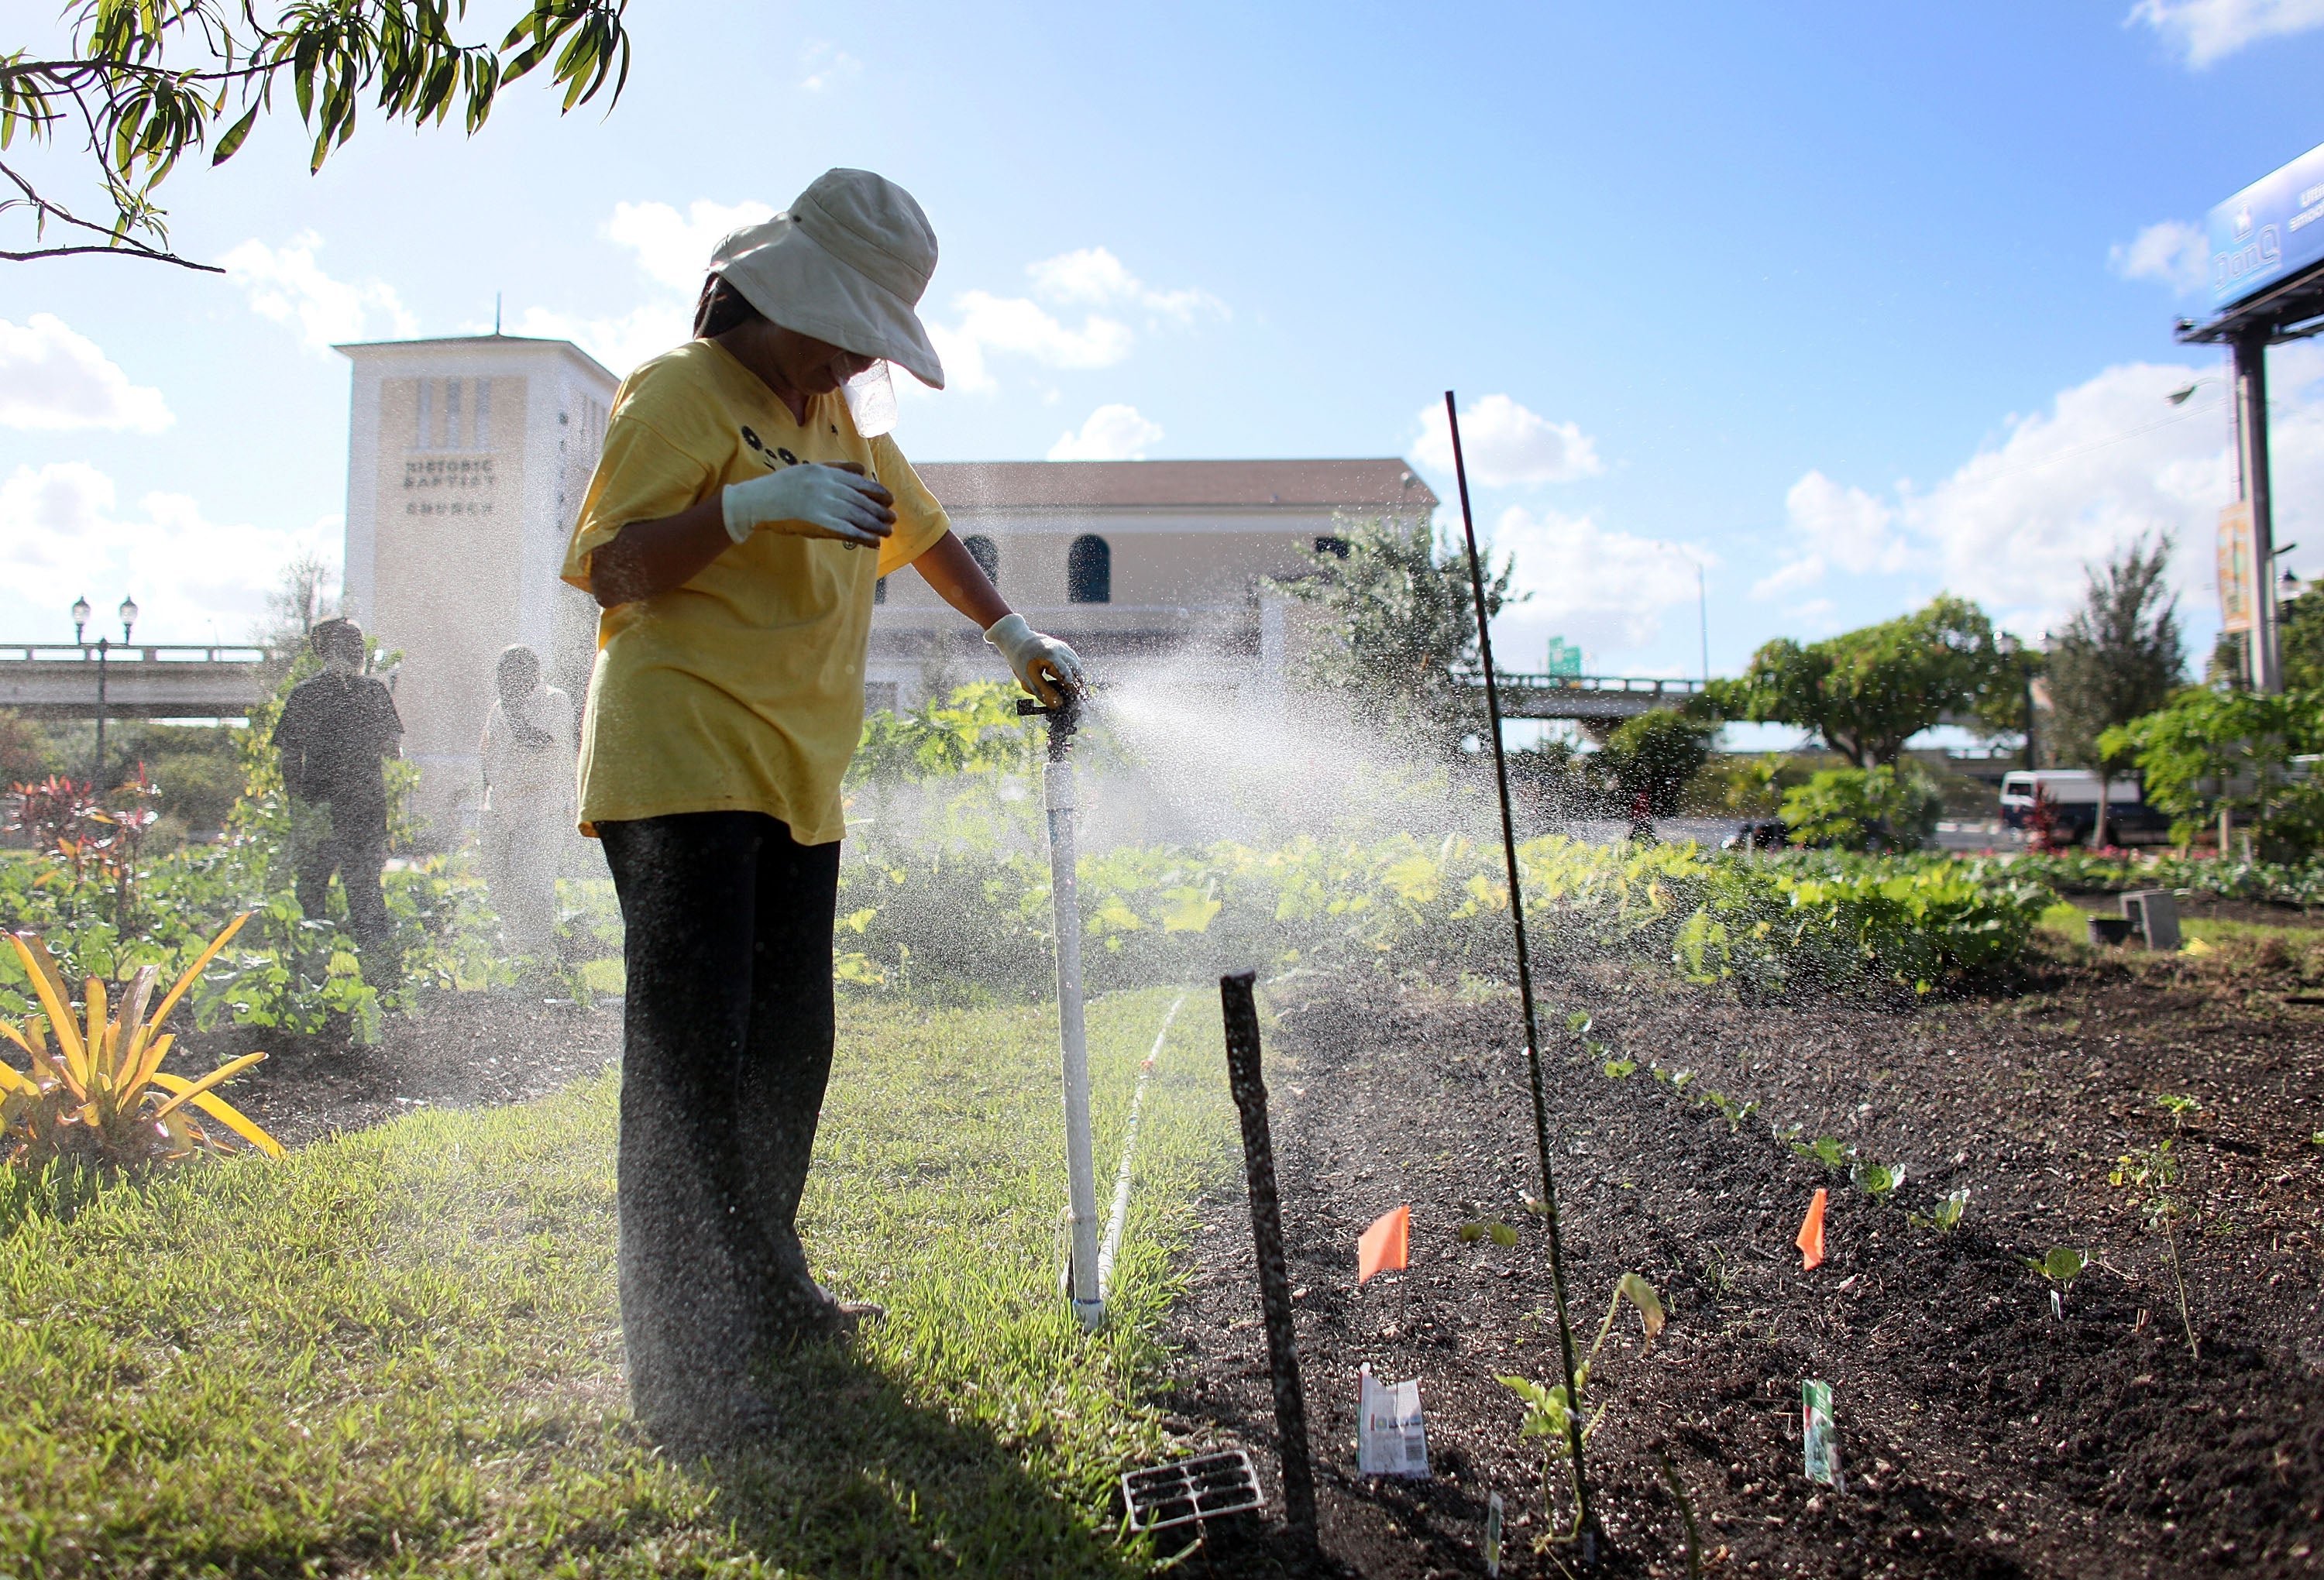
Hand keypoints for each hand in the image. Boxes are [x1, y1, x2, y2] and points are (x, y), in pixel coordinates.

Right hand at [721, 461, 895, 545]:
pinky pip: (846, 531)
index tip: (889, 499)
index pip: (859, 482)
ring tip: (888, 531)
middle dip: (880, 511)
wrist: (758, 501)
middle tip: (894, 518)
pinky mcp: (818, 523)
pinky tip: (873, 542)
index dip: (877, 492)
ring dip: (876, 525)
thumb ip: (836, 468)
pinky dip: (862, 537)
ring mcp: (823, 505)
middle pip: (861, 500)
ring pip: (858, 516)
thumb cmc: (783, 486)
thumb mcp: (809, 469)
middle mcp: (827, 487)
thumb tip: (861, 469)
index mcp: (826, 472)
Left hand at [983, 613, 1085, 705]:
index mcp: (1051, 656)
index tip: (1078, 698)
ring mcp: (1063, 647)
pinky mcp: (1064, 647)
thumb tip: (1058, 704)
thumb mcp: (1029, 679)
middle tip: (1085, 698)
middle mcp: (1060, 650)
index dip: (1074, 687)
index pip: (1067, 674)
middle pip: (1076, 668)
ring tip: (1081, 692)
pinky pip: (1074, 660)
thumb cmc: (1022, 662)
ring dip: (1079, 677)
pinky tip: (1076, 680)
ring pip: (1077, 664)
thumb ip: (1044, 691)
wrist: (1019, 641)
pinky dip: (1075, 670)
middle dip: (1080, 683)